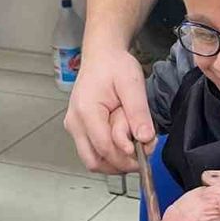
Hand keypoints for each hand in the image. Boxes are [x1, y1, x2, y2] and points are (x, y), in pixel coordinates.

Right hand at [63, 48, 154, 173]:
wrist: (102, 56)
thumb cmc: (115, 66)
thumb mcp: (132, 84)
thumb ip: (138, 112)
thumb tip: (144, 138)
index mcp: (86, 111)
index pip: (104, 147)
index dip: (125, 156)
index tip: (144, 151)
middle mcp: (75, 123)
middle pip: (94, 162)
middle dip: (120, 165)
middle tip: (141, 156)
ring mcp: (74, 128)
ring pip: (93, 161)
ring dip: (115, 161)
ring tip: (134, 144)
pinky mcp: (79, 130)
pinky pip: (93, 152)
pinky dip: (110, 155)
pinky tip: (125, 142)